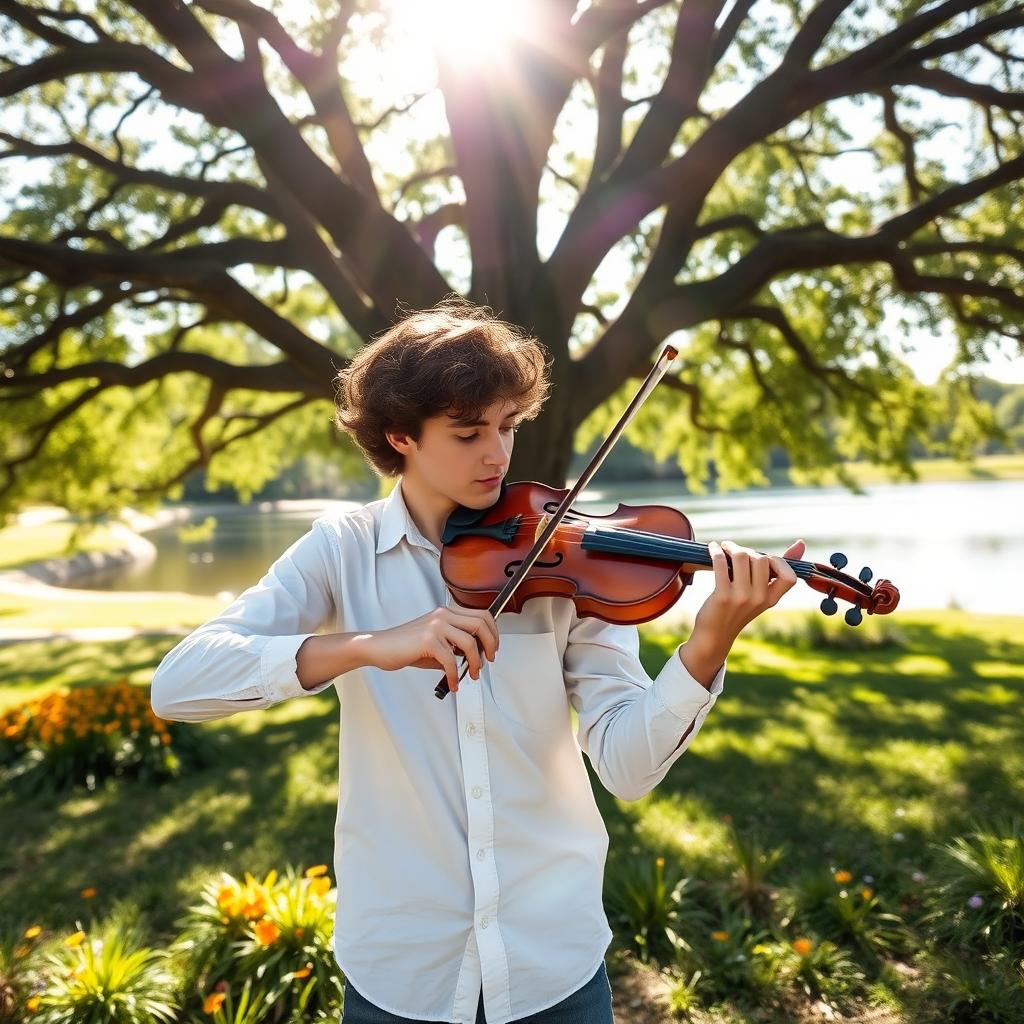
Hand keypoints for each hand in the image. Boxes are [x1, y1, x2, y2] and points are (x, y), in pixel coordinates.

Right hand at [366, 603, 499, 692]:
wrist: (380, 647)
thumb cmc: (406, 646)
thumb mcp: (435, 642)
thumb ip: (455, 647)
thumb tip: (475, 659)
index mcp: (447, 612)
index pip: (482, 615)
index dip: (493, 632)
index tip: (492, 648)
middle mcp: (443, 615)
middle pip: (481, 625)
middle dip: (490, 645)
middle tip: (488, 661)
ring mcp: (436, 626)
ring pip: (469, 643)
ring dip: (475, 663)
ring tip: (471, 675)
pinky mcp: (428, 640)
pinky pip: (451, 661)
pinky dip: (455, 676)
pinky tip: (453, 683)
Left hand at [689, 538, 805, 662]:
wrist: (715, 635)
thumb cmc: (737, 609)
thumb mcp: (760, 594)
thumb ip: (777, 571)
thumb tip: (801, 543)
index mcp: (772, 598)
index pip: (789, 576)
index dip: (779, 562)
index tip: (764, 558)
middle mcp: (759, 598)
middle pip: (761, 559)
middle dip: (747, 551)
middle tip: (734, 551)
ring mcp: (742, 597)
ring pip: (742, 557)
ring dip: (730, 547)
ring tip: (724, 548)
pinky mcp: (722, 596)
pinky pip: (721, 563)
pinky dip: (715, 551)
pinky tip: (713, 548)